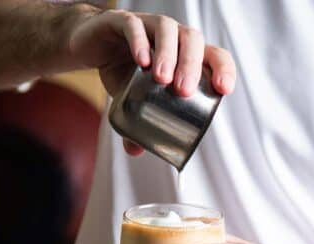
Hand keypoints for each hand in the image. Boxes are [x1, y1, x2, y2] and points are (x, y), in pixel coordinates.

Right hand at [68, 10, 235, 154]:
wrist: (90, 44)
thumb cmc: (123, 69)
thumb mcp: (133, 98)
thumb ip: (136, 124)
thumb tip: (135, 151)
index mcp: (184, 53)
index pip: (214, 54)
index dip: (223, 68)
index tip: (223, 89)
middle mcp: (171, 35)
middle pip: (192, 39)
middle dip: (191, 65)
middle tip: (183, 91)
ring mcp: (148, 25)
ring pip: (167, 29)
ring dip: (168, 53)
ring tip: (162, 79)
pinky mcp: (121, 21)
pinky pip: (134, 25)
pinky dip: (139, 41)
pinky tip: (141, 61)